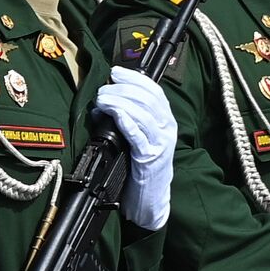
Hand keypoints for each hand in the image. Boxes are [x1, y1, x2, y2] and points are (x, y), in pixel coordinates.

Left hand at [92, 67, 176, 229]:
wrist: (151, 198)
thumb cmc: (141, 165)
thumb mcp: (141, 135)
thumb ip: (131, 116)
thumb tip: (107, 98)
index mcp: (166, 119)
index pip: (154, 90)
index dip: (134, 78)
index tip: (116, 72)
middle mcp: (167, 128)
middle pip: (146, 99)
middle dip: (122, 89)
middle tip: (103, 90)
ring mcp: (160, 143)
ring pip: (142, 113)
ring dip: (119, 103)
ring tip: (102, 101)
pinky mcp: (150, 158)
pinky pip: (138, 135)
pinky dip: (126, 121)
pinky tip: (116, 115)